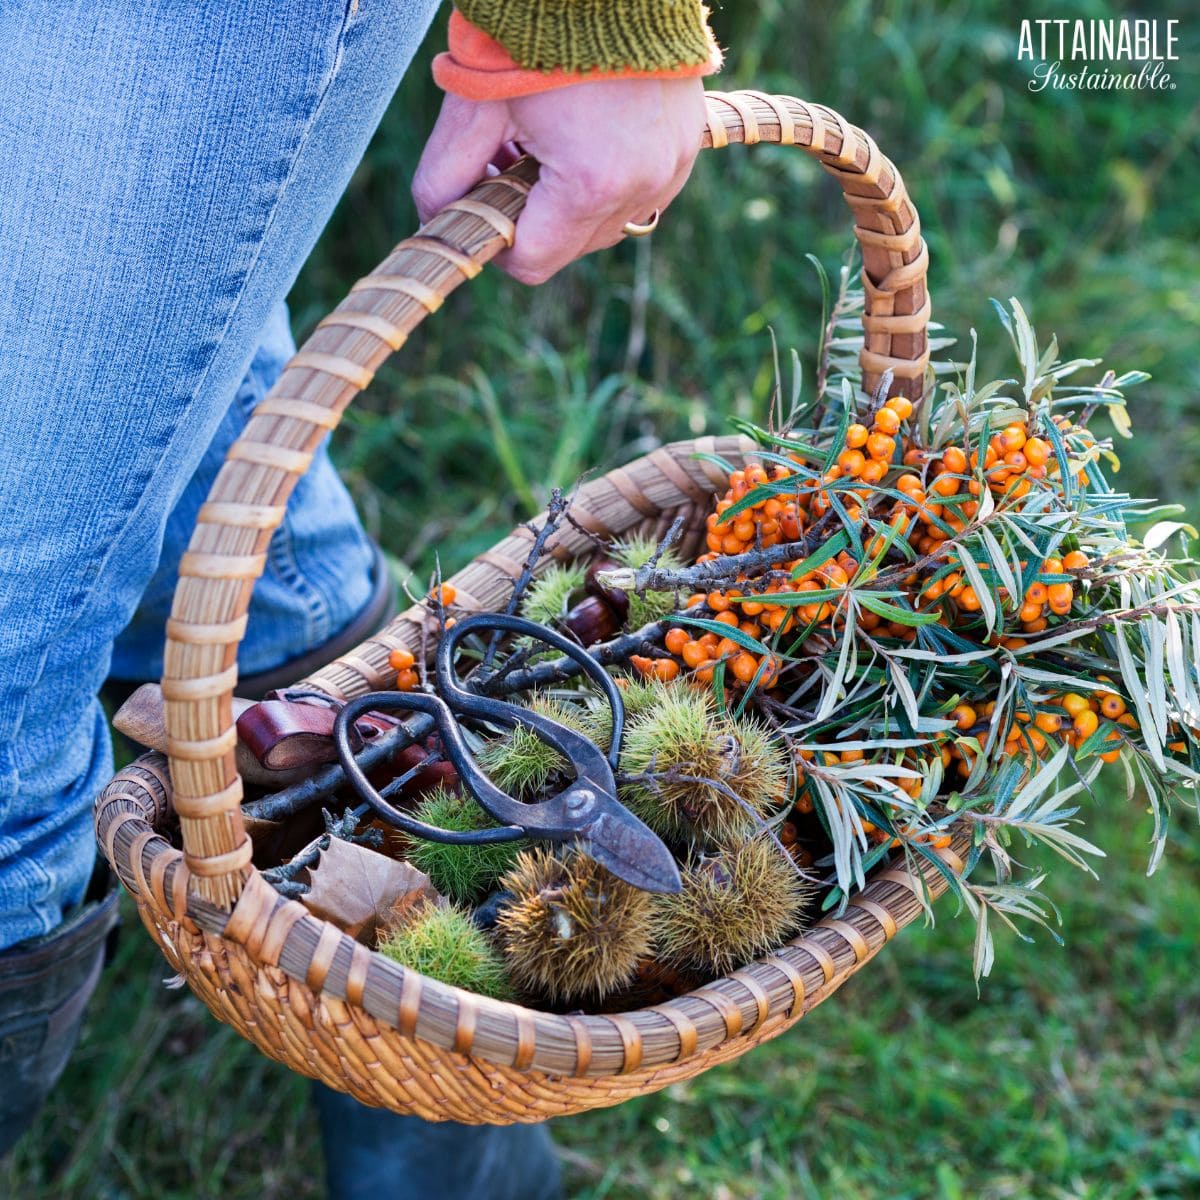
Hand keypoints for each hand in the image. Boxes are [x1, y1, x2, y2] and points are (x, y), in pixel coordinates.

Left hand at [412, 78, 705, 284]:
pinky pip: (637, 192)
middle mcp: (642, 187)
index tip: (477, 206)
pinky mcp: (687, 145)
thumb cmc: (535, 26)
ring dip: (567, 201)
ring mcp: (673, 167)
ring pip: (603, 224)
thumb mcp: (476, 100)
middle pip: (569, 248)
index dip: (496, 244)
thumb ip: (446, 172)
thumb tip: (437, 218)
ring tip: (543, 141)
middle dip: (531, 217)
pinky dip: (603, 178)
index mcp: (592, 183)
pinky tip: (581, 132)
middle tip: (504, 159)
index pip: (533, 262)